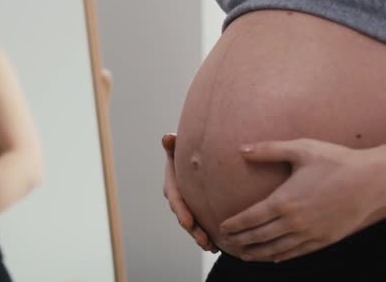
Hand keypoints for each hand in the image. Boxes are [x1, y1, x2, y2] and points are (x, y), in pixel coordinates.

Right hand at [162, 133, 217, 252]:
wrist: (200, 160)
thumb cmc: (188, 152)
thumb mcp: (180, 148)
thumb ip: (174, 145)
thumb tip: (167, 138)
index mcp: (172, 183)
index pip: (175, 198)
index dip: (181, 211)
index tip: (188, 222)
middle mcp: (178, 198)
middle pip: (184, 216)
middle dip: (193, 229)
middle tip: (202, 239)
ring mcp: (188, 206)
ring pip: (193, 225)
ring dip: (201, 237)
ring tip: (211, 247)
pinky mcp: (198, 212)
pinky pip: (201, 226)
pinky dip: (208, 237)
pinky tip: (219, 247)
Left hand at [220, 138, 378, 261]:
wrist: (373, 181)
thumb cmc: (337, 161)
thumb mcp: (301, 149)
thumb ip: (268, 150)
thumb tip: (240, 149)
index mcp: (284, 201)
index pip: (250, 218)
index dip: (234, 225)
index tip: (222, 228)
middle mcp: (294, 222)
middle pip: (259, 237)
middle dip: (239, 241)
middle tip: (225, 243)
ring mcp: (310, 233)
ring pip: (275, 249)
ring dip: (256, 253)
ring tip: (242, 255)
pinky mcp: (324, 240)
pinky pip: (297, 252)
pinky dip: (280, 256)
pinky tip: (272, 257)